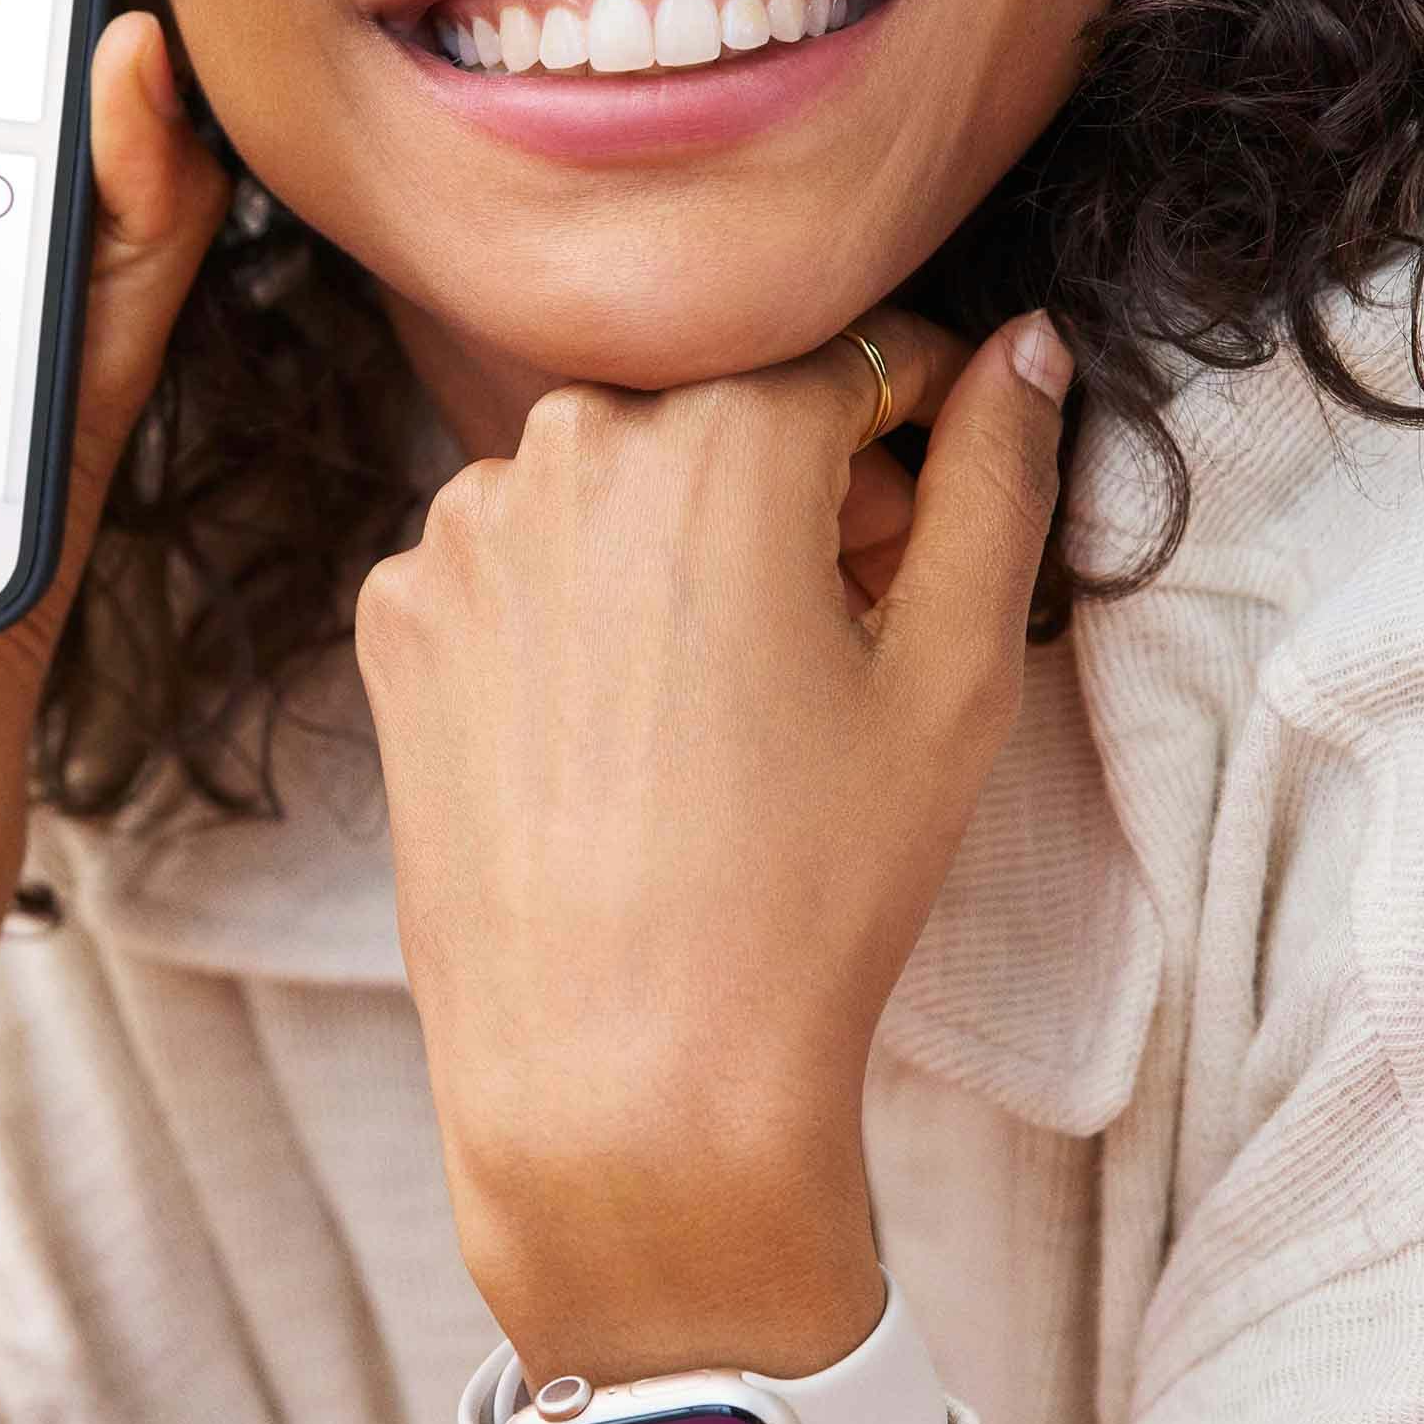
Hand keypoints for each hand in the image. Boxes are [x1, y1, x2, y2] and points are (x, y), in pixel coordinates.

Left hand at [353, 312, 1073, 1388]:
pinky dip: (576, 615)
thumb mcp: (952, 675)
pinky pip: (518, 566)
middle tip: (840, 649)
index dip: (916, 439)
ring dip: (679, 549)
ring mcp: (458, 534)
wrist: (620, 1079)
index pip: (857, 360)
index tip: (925, 536)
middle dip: (797, 496)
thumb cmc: (810, 891)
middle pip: (724, 418)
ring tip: (726, 714)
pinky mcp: (397, 620)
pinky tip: (619, 741)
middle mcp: (564, 446)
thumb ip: (998, 475)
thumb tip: (1026, 344)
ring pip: (613, 489)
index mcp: (718, 432)